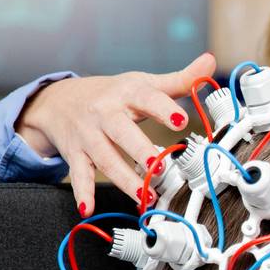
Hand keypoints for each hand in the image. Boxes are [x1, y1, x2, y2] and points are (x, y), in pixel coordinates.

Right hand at [17, 53, 216, 215]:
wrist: (59, 99)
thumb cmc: (112, 93)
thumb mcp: (142, 83)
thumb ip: (179, 78)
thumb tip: (210, 60)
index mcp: (127, 94)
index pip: (147, 99)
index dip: (164, 109)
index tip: (182, 120)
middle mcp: (105, 114)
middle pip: (122, 132)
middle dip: (140, 150)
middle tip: (160, 167)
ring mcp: (89, 135)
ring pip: (105, 158)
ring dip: (124, 179)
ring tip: (144, 195)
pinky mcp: (76, 154)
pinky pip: (78, 174)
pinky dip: (81, 193)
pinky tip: (87, 209)